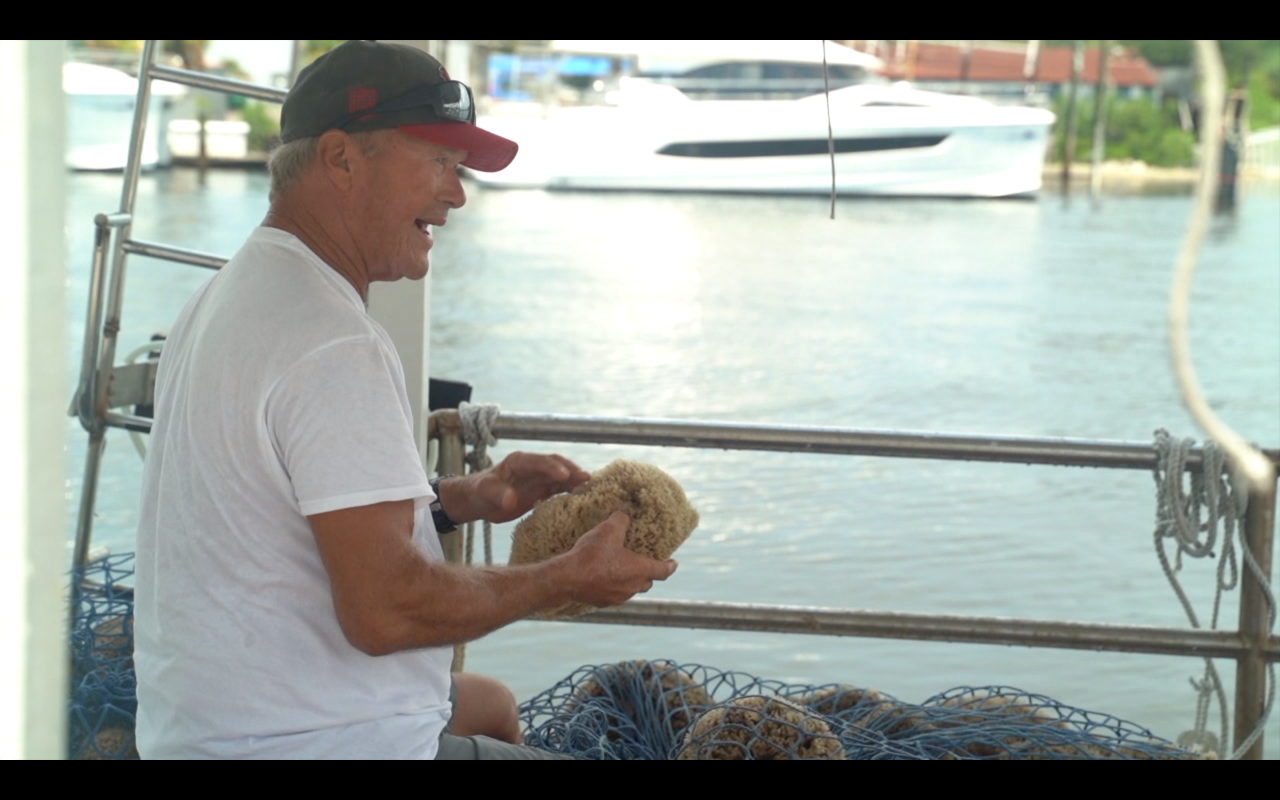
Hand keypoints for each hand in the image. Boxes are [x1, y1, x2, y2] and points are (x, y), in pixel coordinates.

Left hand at [441, 452, 590, 524]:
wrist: (478, 501)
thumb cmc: (479, 492)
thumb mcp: (484, 493)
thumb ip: (497, 494)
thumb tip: (511, 499)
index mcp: (519, 462)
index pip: (539, 461)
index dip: (553, 467)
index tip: (565, 475)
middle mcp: (532, 467)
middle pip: (556, 465)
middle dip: (571, 470)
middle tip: (587, 478)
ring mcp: (539, 478)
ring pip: (562, 476)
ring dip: (576, 480)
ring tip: (592, 486)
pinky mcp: (542, 490)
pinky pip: (560, 488)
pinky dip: (572, 491)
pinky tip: (584, 496)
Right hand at [563, 512, 678, 607]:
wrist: (568, 578)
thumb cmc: (592, 554)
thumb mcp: (609, 529)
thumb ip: (621, 520)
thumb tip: (624, 517)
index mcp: (640, 570)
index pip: (663, 571)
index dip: (670, 566)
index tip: (674, 563)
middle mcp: (633, 587)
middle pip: (648, 582)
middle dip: (648, 574)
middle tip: (644, 563)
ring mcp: (618, 597)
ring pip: (631, 589)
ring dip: (630, 580)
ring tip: (622, 569)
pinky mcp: (603, 602)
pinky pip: (615, 594)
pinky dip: (614, 586)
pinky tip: (604, 577)